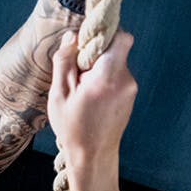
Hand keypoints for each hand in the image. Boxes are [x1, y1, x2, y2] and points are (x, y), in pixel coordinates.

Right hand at [47, 29, 137, 166]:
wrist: (93, 157)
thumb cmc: (73, 129)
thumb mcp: (59, 95)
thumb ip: (64, 62)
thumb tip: (72, 36)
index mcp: (107, 78)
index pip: (120, 37)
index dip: (104, 33)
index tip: (85, 45)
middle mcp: (125, 80)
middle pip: (116, 47)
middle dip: (97, 53)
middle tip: (79, 73)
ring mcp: (131, 89)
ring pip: (115, 61)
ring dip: (99, 68)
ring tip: (83, 91)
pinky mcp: (130, 95)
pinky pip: (117, 75)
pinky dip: (104, 79)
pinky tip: (92, 98)